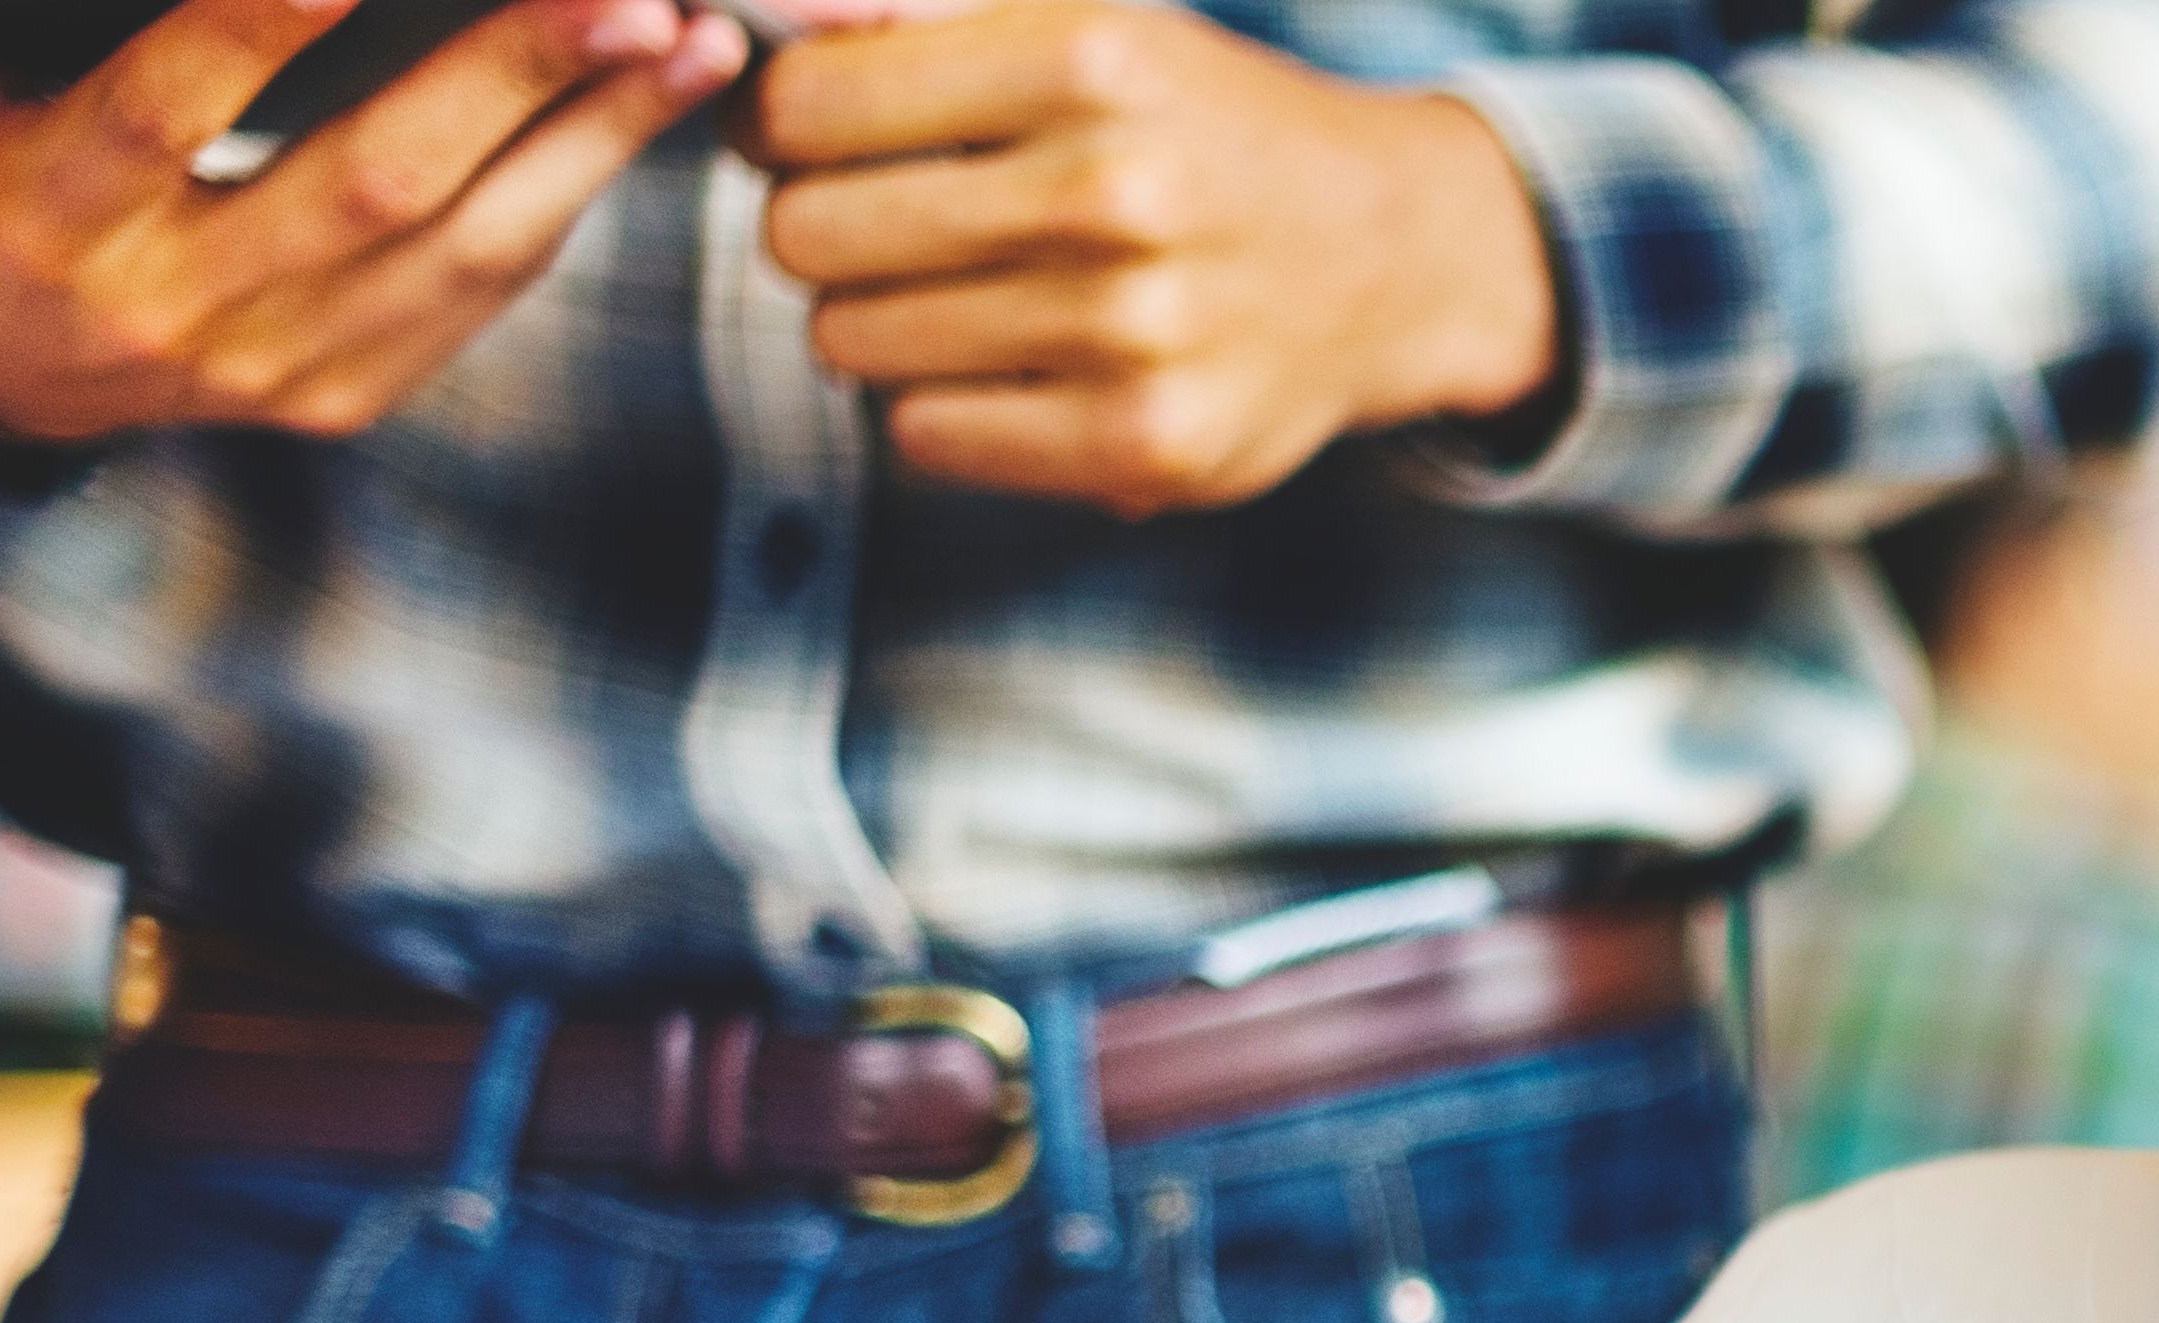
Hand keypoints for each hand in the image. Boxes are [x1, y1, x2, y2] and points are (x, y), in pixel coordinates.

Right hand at [0, 0, 742, 443]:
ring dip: (594, 142)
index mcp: (55, 206)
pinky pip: (475, 299)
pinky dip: (562, 200)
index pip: (166, 102)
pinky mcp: (336, 399)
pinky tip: (633, 125)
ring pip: (465, 251)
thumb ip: (71, 25)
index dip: (262, 21)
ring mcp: (267, 366)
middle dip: (515, 77)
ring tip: (692, 49)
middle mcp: (171, 301)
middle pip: (374, 182)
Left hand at [749, 0, 1555, 513]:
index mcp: (1087, 60)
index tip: (816, 144)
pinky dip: (939, 406)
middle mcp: (1114, 193)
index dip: (783, 128)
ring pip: (856, 342)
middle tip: (884, 230)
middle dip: (821, 230)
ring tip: (951, 298)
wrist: (1393, 255)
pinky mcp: (1151, 444)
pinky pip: (930, 436)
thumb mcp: (1087, 21)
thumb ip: (927, 17)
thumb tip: (766, 19)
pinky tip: (999, 368)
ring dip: (875, 323)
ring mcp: (1137, 330)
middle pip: (811, 233)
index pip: (806, 106)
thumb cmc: (1205, 130)